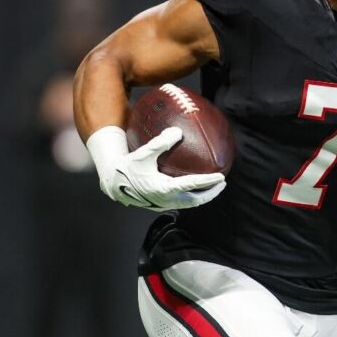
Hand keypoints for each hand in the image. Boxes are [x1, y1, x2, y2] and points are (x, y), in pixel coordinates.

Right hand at [86, 126, 224, 210]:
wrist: (114, 182)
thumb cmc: (130, 165)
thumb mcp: (144, 152)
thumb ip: (161, 142)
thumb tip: (178, 131)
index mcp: (163, 188)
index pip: (192, 185)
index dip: (208, 182)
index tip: (221, 176)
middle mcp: (165, 199)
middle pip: (195, 199)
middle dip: (211, 192)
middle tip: (222, 182)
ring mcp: (163, 204)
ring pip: (189, 204)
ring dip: (203, 197)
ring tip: (214, 188)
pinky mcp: (160, 205)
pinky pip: (182, 203)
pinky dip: (193, 197)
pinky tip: (197, 189)